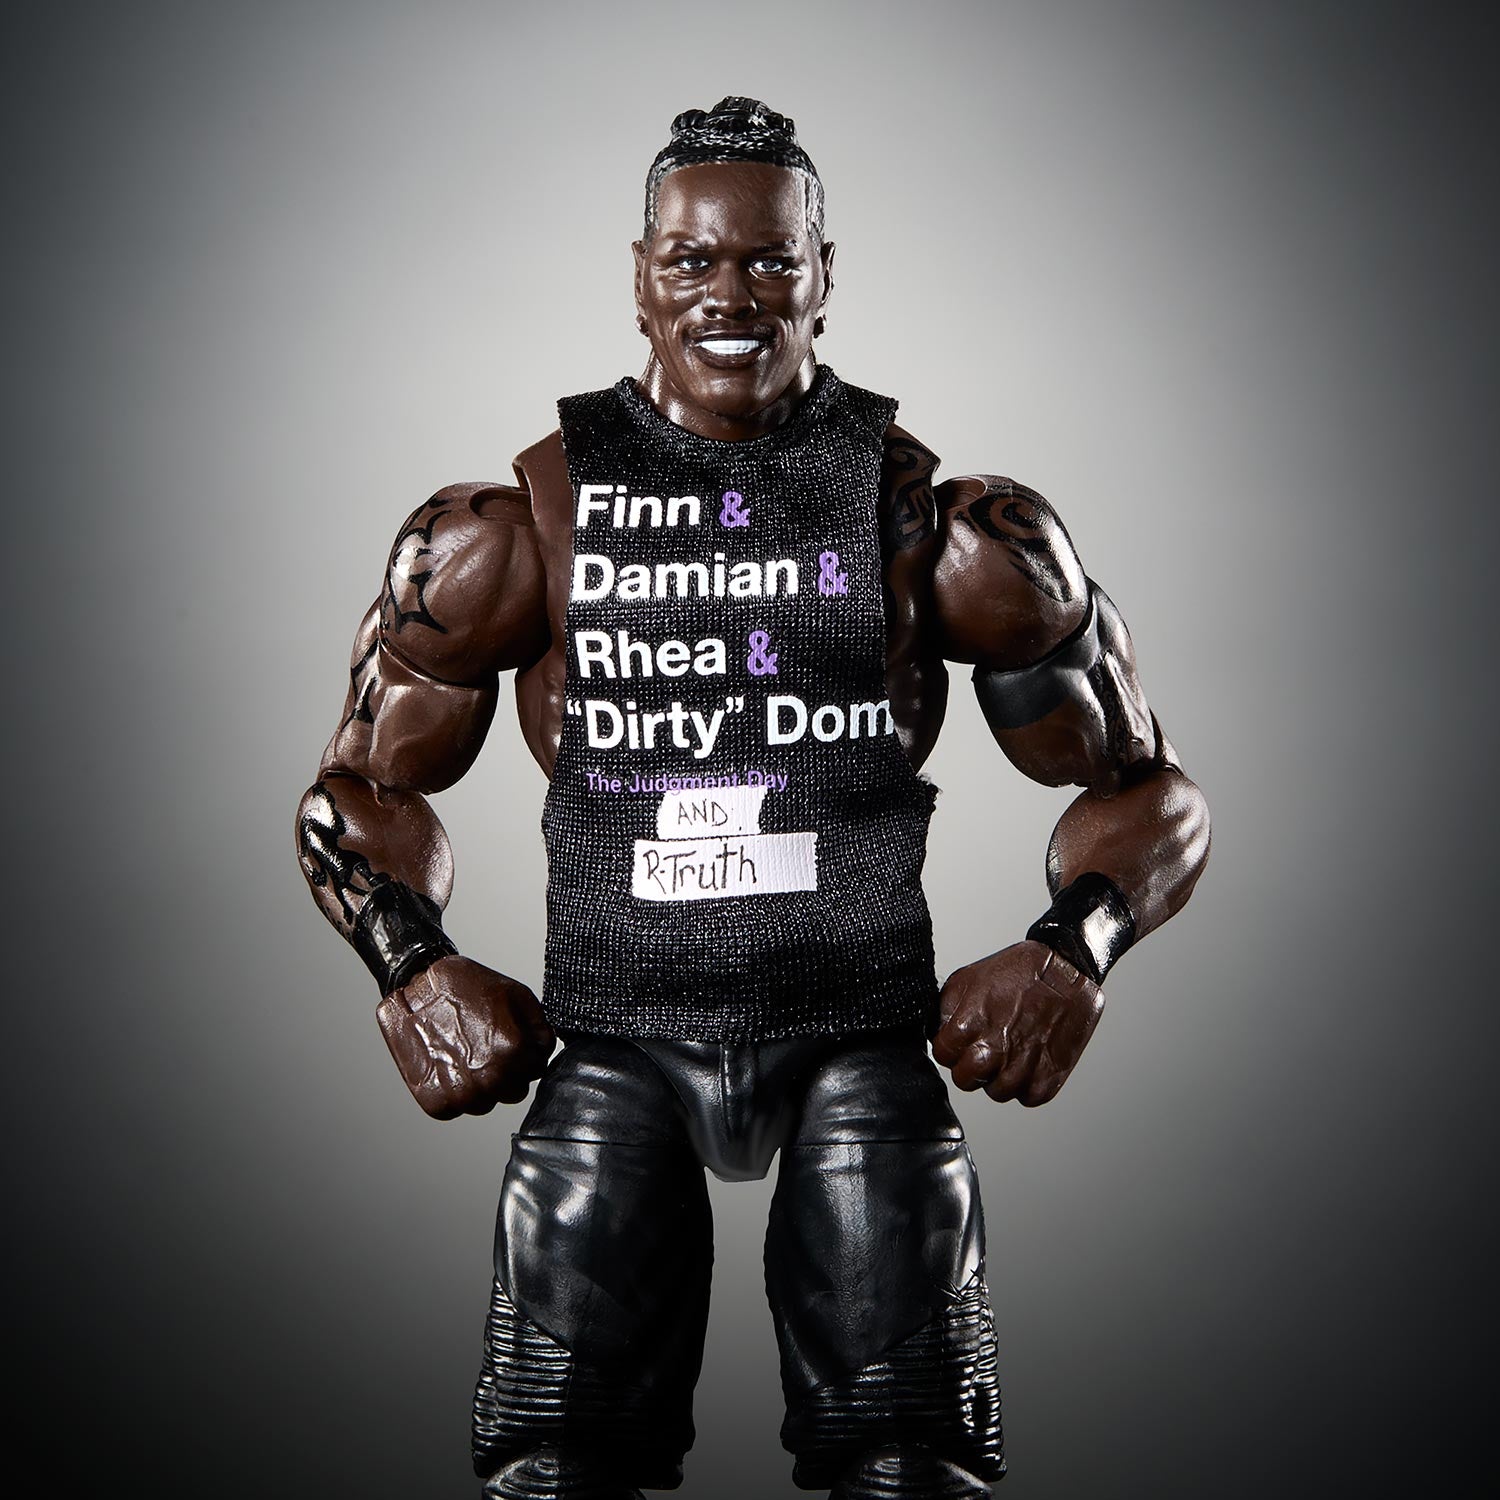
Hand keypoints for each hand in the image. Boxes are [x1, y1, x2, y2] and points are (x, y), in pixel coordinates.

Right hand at [375, 955, 555, 1118]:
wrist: (416, 990)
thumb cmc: (462, 988)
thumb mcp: (516, 995)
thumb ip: (539, 1029)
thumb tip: (545, 1050)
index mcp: (512, 1050)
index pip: (536, 1070)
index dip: (525, 1055)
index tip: (508, 1043)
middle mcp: (489, 1077)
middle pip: (514, 1091)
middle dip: (506, 1073)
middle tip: (485, 1049)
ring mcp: (461, 1093)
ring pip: (486, 1104)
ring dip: (479, 1086)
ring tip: (464, 1056)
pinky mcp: (435, 1102)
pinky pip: (455, 1109)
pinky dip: (452, 1093)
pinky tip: (447, 1067)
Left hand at [931, 940, 1103, 1106]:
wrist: (1066, 967)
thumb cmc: (1020, 971)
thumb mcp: (969, 977)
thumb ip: (946, 1010)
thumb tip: (936, 1032)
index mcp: (972, 1022)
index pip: (943, 1055)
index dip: (950, 1049)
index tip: (960, 1043)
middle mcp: (996, 1047)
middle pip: (965, 1080)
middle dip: (969, 1068)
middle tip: (982, 1053)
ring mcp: (1024, 1064)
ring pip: (997, 1093)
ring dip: (1000, 1077)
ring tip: (1010, 1053)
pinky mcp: (1050, 1075)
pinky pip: (1028, 1097)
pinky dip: (1028, 1084)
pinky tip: (1030, 1060)